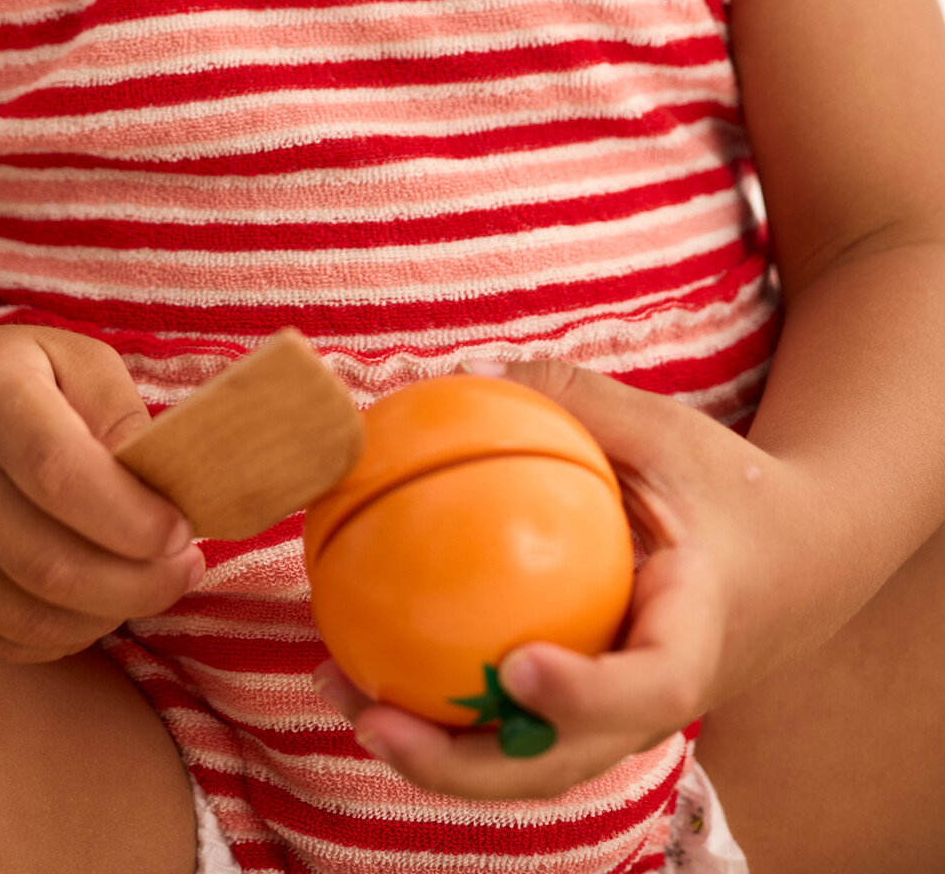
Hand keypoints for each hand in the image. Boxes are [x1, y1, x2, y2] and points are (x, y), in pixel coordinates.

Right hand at [0, 324, 204, 661]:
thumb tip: (162, 484)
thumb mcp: (62, 358)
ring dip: (107, 616)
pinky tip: (93, 604)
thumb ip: (118, 410)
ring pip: (27, 616)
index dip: (131, 517)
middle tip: (184, 570)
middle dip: (138, 584)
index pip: (60, 473)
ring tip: (147, 586)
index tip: (181, 528)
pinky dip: (62, 636)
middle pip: (49, 563)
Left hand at [312, 356, 824, 801]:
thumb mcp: (667, 429)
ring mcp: (621, 718)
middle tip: (375, 716)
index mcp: (695, 636)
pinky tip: (365, 658)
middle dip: (464, 766)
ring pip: (524, 764)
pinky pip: (513, 726)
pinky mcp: (590, 713)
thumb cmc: (728, 487)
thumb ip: (575, 400)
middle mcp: (655, 700)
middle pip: (562, 763)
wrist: (797, 557)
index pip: (649, 687)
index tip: (519, 668)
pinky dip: (444, 708)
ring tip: (339, 691)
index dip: (584, 695)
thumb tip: (462, 372)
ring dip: (431, 749)